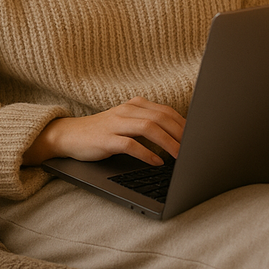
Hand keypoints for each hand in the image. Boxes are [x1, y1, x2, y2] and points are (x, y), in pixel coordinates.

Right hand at [22, 97, 184, 166]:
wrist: (70, 135)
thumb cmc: (103, 132)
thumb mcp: (128, 123)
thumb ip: (149, 125)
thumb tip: (178, 138)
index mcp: (135, 105)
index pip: (166, 111)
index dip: (184, 124)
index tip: (198, 137)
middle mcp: (127, 110)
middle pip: (161, 117)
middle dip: (181, 133)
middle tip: (194, 148)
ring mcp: (116, 123)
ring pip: (149, 128)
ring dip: (168, 143)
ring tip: (180, 156)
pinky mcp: (106, 139)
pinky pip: (130, 144)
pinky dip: (146, 154)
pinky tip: (157, 162)